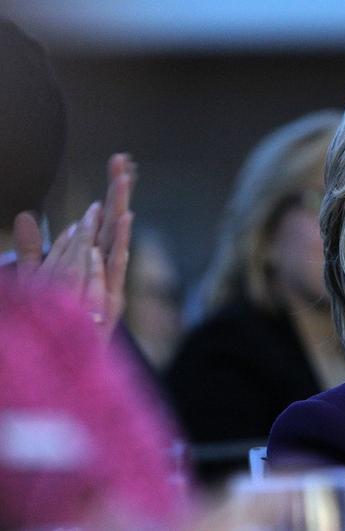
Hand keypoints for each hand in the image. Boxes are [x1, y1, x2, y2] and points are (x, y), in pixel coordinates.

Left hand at [12, 153, 135, 343]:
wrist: (69, 361)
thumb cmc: (58, 322)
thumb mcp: (37, 278)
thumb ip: (33, 248)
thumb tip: (25, 215)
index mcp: (95, 257)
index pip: (104, 215)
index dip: (111, 187)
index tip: (119, 160)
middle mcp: (107, 265)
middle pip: (114, 221)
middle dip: (118, 190)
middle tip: (123, 161)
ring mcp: (110, 282)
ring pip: (116, 241)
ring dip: (120, 213)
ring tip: (124, 187)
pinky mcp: (110, 300)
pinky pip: (113, 270)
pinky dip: (116, 250)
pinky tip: (119, 227)